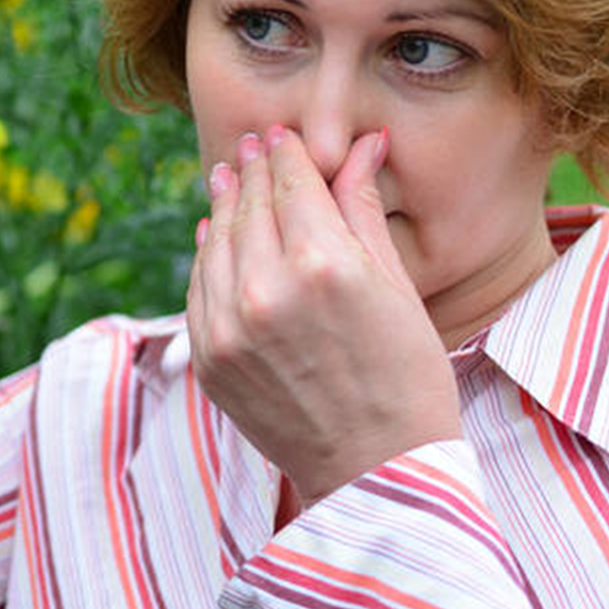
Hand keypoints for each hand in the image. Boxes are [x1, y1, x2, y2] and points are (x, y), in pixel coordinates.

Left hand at [186, 125, 461, 514]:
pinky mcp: (208, 359)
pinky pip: (199, 289)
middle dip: (251, 173)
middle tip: (250, 147)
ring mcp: (228, 328)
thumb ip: (364, 211)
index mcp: (325, 267)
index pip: (292, 186)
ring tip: (227, 179)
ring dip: (222, 207)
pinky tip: (213, 234)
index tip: (279, 136)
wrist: (380, 473)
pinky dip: (206, 256)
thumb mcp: (397, 287)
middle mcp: (267, 291)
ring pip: (216, 243)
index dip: (285, 155)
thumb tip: (364, 144)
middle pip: (249, 208)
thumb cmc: (409, 378)